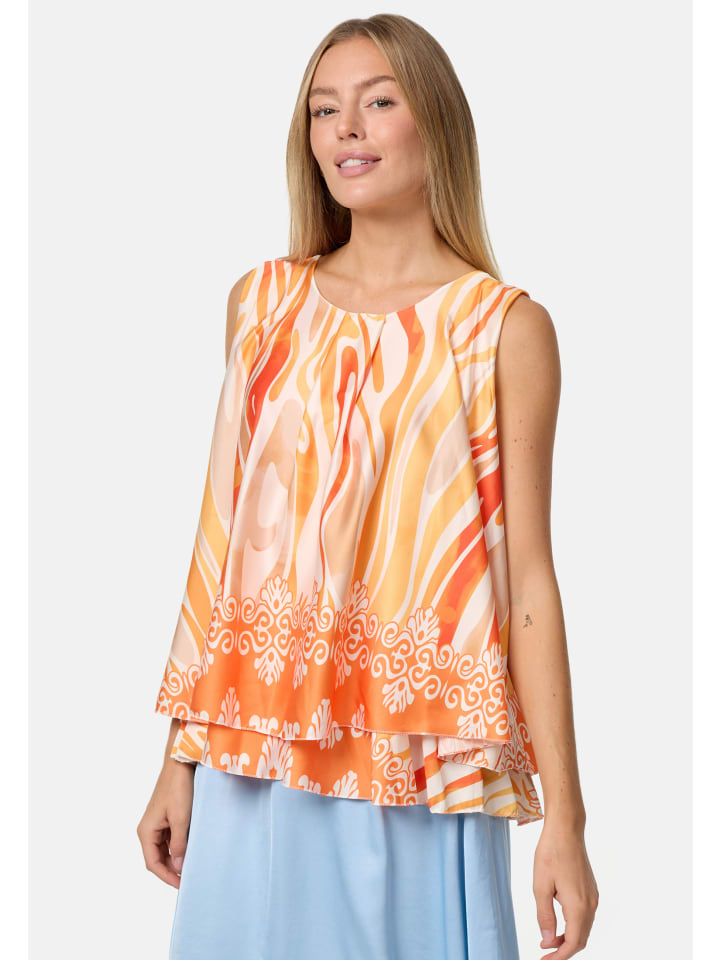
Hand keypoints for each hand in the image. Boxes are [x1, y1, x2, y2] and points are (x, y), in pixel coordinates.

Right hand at [137, 758, 195, 887]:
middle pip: (157, 859)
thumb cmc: (178, 789)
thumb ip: (178, 845)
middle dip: (171, 870)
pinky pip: (169, 839)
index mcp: (146, 832)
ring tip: (191, 867)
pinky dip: (178, 847)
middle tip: (189, 878)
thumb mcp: (181, 820)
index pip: (153, 864)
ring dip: (175, 859)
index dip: (167, 877)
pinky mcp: (165, 818)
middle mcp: (148, 830)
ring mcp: (156, 824)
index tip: (182, 885)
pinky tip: (190, 850)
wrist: (180, 764)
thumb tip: (177, 868)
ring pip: (164, 850)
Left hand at [533, 817, 598, 957]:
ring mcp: (593, 896)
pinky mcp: (591, 890)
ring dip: (568, 938)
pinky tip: (558, 923)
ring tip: (548, 940)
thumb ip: (545, 916)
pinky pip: (585, 916)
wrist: (566, 830)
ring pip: (583, 928)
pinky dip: (572, 926)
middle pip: (581, 939)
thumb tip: (548, 941)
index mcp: (578, 906)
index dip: (559, 956)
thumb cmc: (551, 853)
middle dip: (563, 950)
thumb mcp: (541, 886)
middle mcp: (590, 904)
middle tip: (544, 954)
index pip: (573, 943)